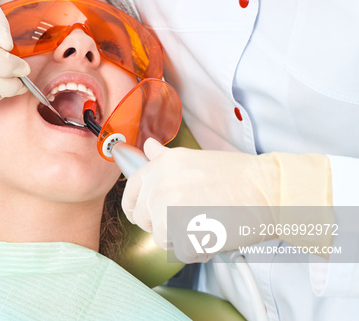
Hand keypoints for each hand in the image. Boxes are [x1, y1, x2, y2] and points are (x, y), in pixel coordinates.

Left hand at [121, 139, 330, 262]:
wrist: (268, 190)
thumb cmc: (240, 176)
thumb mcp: (195, 157)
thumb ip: (165, 158)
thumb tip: (149, 148)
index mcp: (161, 166)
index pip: (130, 192)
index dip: (137, 207)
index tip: (146, 214)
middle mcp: (160, 185)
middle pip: (143, 219)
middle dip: (163, 225)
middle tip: (190, 218)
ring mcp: (169, 209)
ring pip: (161, 238)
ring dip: (181, 238)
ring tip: (205, 224)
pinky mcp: (183, 232)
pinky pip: (180, 252)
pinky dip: (197, 251)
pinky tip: (213, 235)